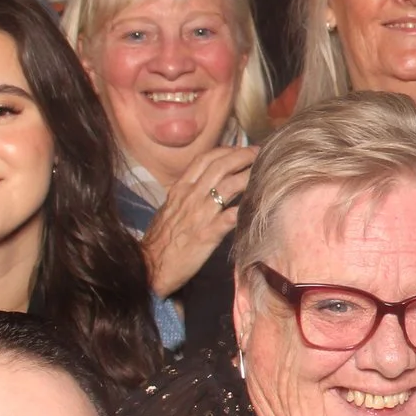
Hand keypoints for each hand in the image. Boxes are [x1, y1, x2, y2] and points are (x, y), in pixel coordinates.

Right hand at [138, 144, 257, 298]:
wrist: (150, 266)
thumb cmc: (159, 240)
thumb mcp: (168, 209)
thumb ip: (185, 195)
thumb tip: (202, 184)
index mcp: (180, 189)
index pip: (204, 159)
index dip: (226, 150)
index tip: (240, 149)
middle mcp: (191, 196)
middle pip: (221, 166)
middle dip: (243, 156)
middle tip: (260, 154)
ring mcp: (200, 214)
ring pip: (229, 185)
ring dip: (250, 176)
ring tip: (265, 172)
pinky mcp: (208, 234)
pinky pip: (232, 216)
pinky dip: (247, 207)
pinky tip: (261, 203)